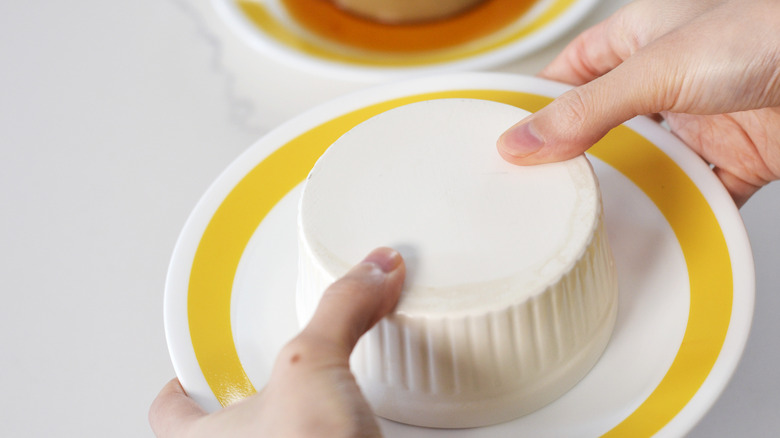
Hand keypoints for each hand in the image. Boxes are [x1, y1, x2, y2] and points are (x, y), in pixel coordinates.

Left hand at [149, 247, 404, 437]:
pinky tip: (360, 425)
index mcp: (209, 437)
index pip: (168, 412)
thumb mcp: (312, 366)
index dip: (175, 389)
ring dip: (295, 418)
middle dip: (246, 400)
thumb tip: (369, 271)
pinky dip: (340, 432)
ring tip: (319, 397)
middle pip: (222, 427)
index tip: (183, 372)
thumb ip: (341, 310)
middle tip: (267, 377)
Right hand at [498, 0, 779, 206]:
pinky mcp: (731, 162)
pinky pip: (690, 195)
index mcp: (636, 41)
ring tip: (583, 223)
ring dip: (622, 195)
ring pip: (642, 168)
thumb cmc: (770, 30)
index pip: (566, 78)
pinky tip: (649, 233)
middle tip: (534, 195)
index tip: (501, 146)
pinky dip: (674, 216)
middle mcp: (663, 83)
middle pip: (599, 130)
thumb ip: (587, 110)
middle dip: (571, 162)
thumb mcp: (657, 67)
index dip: (533, 110)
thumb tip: (523, 140)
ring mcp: (696, 124)